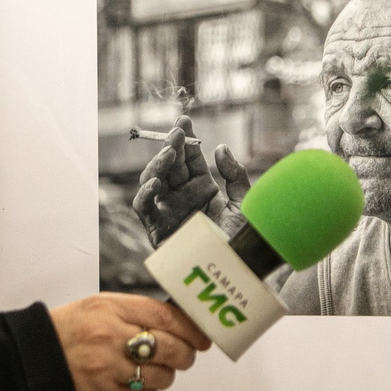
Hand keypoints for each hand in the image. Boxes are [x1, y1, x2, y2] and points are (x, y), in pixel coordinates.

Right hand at [49, 293, 209, 390]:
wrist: (31, 361)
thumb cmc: (65, 332)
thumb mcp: (97, 307)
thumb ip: (134, 311)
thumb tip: (174, 322)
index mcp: (111, 310)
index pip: (165, 316)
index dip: (191, 328)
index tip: (201, 335)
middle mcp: (112, 338)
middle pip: (172, 348)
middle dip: (185, 353)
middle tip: (183, 354)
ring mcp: (108, 370)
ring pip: (162, 377)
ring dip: (166, 374)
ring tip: (155, 369)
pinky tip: (137, 384)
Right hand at [131, 118, 250, 245]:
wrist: (240, 271)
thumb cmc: (246, 241)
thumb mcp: (244, 203)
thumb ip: (234, 175)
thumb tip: (220, 147)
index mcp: (203, 189)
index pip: (189, 159)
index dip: (185, 139)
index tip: (185, 119)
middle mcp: (183, 198)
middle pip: (170, 166)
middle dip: (171, 146)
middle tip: (178, 132)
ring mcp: (169, 213)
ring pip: (153, 181)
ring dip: (158, 165)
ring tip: (170, 153)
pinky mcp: (158, 231)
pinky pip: (144, 209)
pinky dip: (145, 194)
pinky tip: (155, 182)